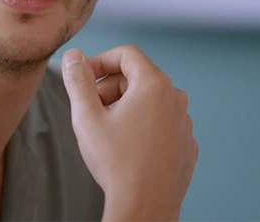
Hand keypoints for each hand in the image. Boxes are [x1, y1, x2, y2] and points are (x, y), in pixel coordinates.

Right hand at [61, 45, 197, 221]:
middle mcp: (175, 99)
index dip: (100, 60)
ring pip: (149, 100)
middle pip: (137, 76)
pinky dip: (142, 125)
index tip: (84, 76)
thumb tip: (73, 57)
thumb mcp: (86, 116)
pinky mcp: (185, 143)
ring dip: (125, 106)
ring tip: (107, 131)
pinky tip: (126, 146)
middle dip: (109, 87)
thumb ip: (78, 80)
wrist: (145, 206)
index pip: (126, 54)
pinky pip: (160, 122)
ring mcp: (184, 122)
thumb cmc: (117, 163)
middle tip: (90, 109)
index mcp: (154, 85)